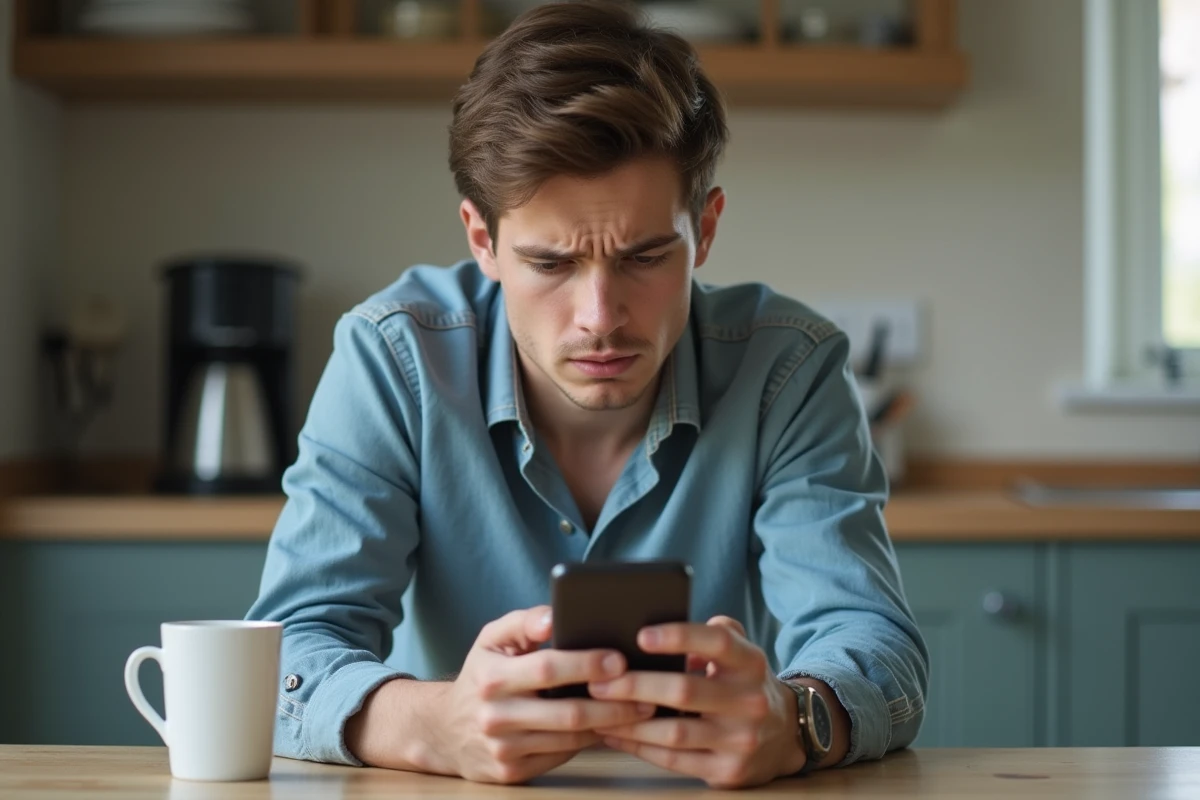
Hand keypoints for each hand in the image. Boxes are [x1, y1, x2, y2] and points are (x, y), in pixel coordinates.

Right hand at [426, 605, 656, 783]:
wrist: (444, 730)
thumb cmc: (481, 675)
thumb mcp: (492, 639)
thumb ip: (524, 621)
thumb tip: (554, 616)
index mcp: (491, 677)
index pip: (546, 668)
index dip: (586, 664)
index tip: (620, 658)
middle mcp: (495, 716)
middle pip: (566, 712)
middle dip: (613, 703)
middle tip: (646, 693)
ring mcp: (503, 749)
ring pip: (570, 738)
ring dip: (609, 725)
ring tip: (640, 710)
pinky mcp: (512, 773)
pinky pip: (562, 755)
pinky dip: (590, 741)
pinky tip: (610, 728)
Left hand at [590, 616, 806, 788]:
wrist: (785, 735)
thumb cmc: (744, 685)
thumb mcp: (741, 652)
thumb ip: (711, 633)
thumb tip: (661, 631)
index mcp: (750, 663)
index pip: (717, 642)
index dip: (679, 636)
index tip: (641, 635)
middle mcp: (750, 701)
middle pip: (685, 691)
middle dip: (635, 686)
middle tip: (598, 681)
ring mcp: (741, 740)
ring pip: (674, 732)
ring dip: (629, 722)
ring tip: (596, 710)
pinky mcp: (728, 771)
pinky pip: (674, 760)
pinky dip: (639, 747)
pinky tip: (614, 735)